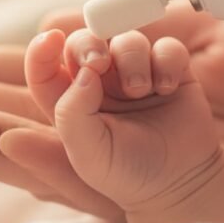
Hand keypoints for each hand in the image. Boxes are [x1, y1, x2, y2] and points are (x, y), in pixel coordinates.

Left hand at [24, 27, 218, 215]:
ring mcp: (136, 73)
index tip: (50, 40)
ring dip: (132, 57)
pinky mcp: (170, 70)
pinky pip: (167, 47)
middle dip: (90, 43)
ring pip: (128, 39)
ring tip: (141, 90)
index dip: (42, 49)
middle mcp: (101, 81)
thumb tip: (83, 73)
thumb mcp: (89, 154)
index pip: (45, 67)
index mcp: (72, 100)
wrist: (181, 183)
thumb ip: (72, 115)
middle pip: (87, 41)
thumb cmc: (128, 173)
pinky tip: (167, 86)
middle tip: (99, 62)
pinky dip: (167, 59)